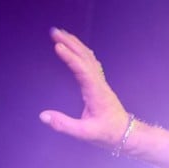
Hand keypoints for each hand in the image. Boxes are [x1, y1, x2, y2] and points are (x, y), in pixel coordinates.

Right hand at [39, 28, 131, 148]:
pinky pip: (90, 62)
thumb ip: (64, 125)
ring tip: (61, 34)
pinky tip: (74, 48)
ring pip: (88, 57)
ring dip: (75, 44)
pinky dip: (80, 52)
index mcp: (96, 92)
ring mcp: (100, 82)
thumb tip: (43, 116)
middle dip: (70, 43)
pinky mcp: (99, 84)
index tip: (57, 46)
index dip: (70, 57)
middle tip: (54, 32)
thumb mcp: (85, 133)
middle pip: (85, 57)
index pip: (82, 70)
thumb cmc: (107, 133)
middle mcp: (99, 83)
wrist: (125, 133)